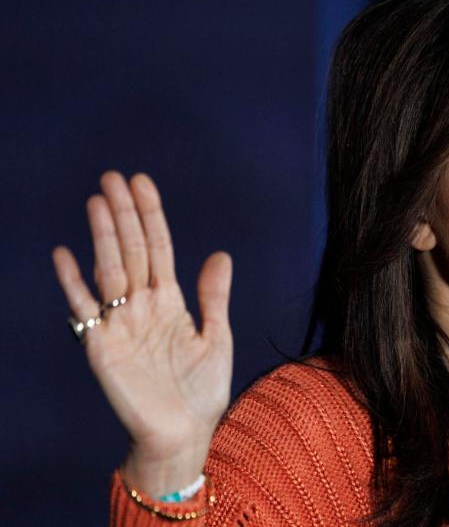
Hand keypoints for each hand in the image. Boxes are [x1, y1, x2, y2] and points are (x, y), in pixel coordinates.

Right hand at [52, 171, 232, 494]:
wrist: (183, 434)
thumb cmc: (201, 392)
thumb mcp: (217, 338)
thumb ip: (214, 297)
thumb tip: (220, 254)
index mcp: (171, 302)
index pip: (158, 248)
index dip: (151, 216)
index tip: (143, 183)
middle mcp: (142, 306)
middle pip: (131, 251)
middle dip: (124, 214)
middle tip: (113, 177)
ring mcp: (120, 323)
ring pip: (109, 269)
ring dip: (103, 236)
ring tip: (97, 201)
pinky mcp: (101, 346)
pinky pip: (85, 308)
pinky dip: (73, 282)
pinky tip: (64, 253)